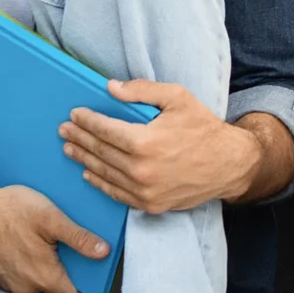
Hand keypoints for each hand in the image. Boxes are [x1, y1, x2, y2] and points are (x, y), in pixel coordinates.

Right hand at [0, 182, 105, 292]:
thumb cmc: (6, 211)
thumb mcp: (51, 218)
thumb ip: (79, 238)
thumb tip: (102, 252)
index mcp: (44, 277)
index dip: (87, 288)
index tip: (92, 271)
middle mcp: (27, 286)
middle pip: (58, 287)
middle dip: (66, 267)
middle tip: (65, 243)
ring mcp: (11, 282)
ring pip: (39, 278)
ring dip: (45, 262)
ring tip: (43, 237)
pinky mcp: (0, 275)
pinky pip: (22, 272)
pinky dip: (28, 259)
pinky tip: (26, 239)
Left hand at [60, 79, 260, 213]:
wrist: (229, 164)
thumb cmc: (204, 129)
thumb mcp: (178, 98)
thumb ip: (143, 91)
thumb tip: (111, 88)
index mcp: (145, 141)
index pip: (104, 130)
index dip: (87, 121)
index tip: (75, 115)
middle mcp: (141, 169)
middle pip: (100, 151)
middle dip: (80, 138)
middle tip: (65, 130)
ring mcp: (144, 190)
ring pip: (104, 173)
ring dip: (84, 159)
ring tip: (70, 149)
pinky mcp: (149, 204)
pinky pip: (117, 193)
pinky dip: (100, 183)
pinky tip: (88, 173)